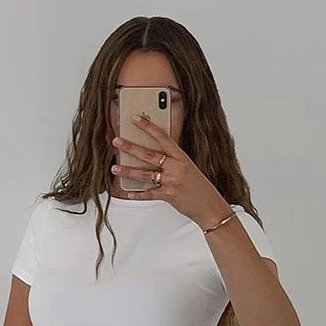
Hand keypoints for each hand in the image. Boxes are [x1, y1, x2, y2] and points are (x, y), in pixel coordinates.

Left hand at [111, 114, 231, 228]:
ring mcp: (171, 181)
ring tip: (115, 167)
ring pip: (144, 174)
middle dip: (130, 147)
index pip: (162, 137)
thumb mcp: (188, 169)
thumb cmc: (199, 188)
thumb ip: (173, 162)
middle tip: (117, 141)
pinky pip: (149, 194)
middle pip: (148, 155)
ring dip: (128, 171)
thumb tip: (153, 159)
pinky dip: (138, 194)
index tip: (136, 119)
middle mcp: (176, 167)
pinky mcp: (168, 195)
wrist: (210, 206)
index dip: (148, 127)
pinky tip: (129, 193)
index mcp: (181, 157)